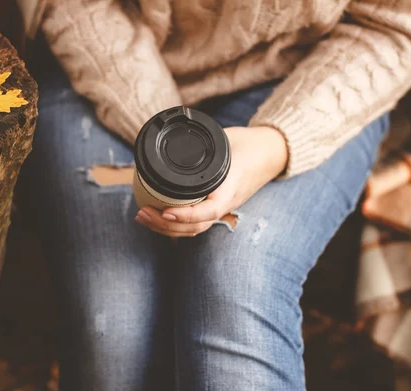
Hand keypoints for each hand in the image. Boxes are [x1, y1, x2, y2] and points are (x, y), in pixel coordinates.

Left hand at [135, 126, 287, 236]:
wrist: (269, 153)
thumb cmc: (248, 145)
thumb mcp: (226, 141)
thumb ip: (204, 145)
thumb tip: (176, 140)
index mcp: (230, 189)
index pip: (208, 211)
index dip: (186, 216)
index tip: (165, 212)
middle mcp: (225, 204)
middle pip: (195, 227)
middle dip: (165, 225)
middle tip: (142, 212)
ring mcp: (221, 209)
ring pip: (193, 229)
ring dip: (166, 228)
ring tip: (143, 217)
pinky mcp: (215, 209)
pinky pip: (195, 224)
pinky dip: (175, 225)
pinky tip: (158, 218)